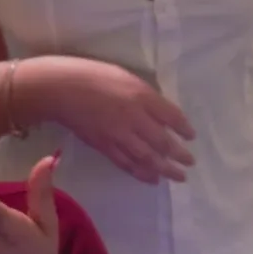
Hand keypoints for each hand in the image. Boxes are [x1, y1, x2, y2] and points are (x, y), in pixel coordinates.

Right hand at [26, 56, 194, 183]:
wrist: (60, 89)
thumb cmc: (93, 75)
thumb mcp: (126, 77)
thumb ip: (144, 95)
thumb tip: (160, 113)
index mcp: (141, 95)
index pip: (171, 116)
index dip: (183, 128)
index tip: (192, 136)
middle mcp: (134, 117)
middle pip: (162, 142)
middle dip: (179, 155)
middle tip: (190, 163)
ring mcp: (118, 135)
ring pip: (147, 158)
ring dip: (165, 169)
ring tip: (178, 177)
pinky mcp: (104, 147)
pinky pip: (126, 163)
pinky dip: (141, 173)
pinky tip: (152, 178)